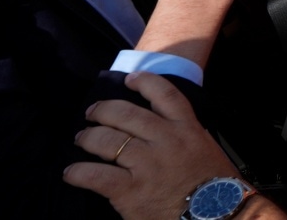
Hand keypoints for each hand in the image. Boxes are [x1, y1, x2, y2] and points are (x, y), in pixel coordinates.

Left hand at [65, 73, 241, 219]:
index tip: (129, 79)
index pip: (164, 94)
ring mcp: (147, 164)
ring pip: (107, 140)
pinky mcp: (131, 189)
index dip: (144, 82)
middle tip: (92, 114)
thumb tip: (164, 128)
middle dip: (103, 110)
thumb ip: (185, 135)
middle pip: (126, 114)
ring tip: (81, 139)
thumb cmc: (214, 186)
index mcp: (187, 129)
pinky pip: (96, 175)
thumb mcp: (206, 148)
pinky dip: (78, 172)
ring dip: (88, 138)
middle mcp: (166, 140)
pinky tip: (71, 173)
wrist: (215, 215)